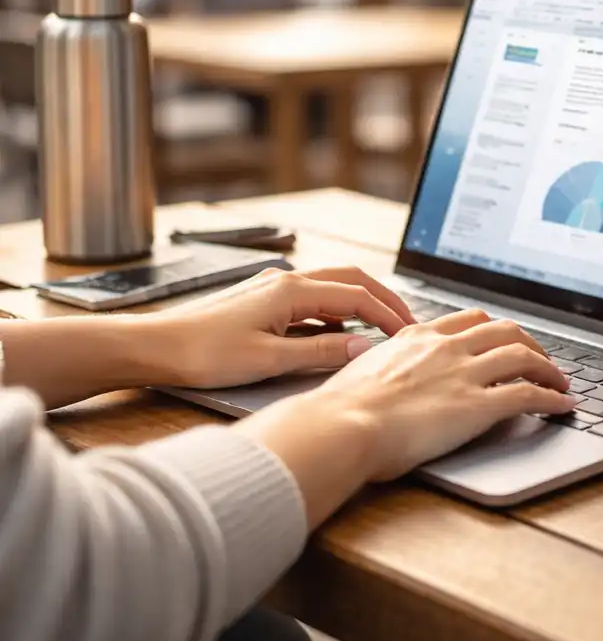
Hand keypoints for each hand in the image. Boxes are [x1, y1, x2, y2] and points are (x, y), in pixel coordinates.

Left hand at [146, 266, 414, 389]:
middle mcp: (287, 280)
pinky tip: (337, 339)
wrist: (155, 347)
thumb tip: (364, 349)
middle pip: (352, 280)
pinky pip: (313, 300)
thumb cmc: (203, 355)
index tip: (410, 333)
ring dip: (361, 305)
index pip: (357, 296)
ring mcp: (275, 287)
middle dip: (383, 300)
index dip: (388, 315)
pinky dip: (336, 315)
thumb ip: (321, 354)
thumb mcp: (269, 360)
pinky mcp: (264, 300)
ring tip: (380, 332)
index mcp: (292, 290)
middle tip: (407, 324)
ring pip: (333, 288)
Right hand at [237, 307, 575, 525]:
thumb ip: (383, 367)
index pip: (470, 320)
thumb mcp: (362, 371)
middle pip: (505, 330)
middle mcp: (446, 347)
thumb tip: (379, 376)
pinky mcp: (477, 405)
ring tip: (561, 381)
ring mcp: (464, 373)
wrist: (341, 425)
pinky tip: (563, 405)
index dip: (495, 329)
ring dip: (549, 368)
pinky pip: (528, 394)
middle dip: (530, 342)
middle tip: (541, 358)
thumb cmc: (340, 409)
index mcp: (418, 337)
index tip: (505, 339)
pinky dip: (552, 397)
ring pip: (523, 355)